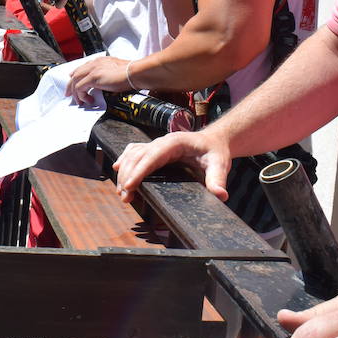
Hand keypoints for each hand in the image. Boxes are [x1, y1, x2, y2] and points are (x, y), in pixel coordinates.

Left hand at [66, 55, 129, 103]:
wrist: (134, 73)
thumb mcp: (117, 70)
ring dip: (75, 92)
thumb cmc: (130, 73)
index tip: (74, 82)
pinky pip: (80, 88)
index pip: (83, 67)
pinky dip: (81, 96)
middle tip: (69, 94)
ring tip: (79, 101)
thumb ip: (109, 74)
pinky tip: (88, 100)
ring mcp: (93, 70)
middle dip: (70, 85)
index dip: (76, 75)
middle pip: (76, 74)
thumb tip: (107, 82)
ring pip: (75, 81)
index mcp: (100, 61)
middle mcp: (94, 63)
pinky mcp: (93, 78)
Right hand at [112, 129, 230, 203]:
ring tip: (122, 192)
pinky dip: (124, 160)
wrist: (214, 141)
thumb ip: (218, 179)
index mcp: (175, 142)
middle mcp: (162, 141)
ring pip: (133, 154)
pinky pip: (135, 151)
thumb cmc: (215, 151)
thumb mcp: (219, 164)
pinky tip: (117, 169)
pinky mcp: (155, 150)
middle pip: (138, 156)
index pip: (152, 155)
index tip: (130, 185)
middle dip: (128, 175)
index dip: (139, 170)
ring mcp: (157, 144)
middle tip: (125, 197)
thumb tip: (220, 195)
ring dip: (124, 171)